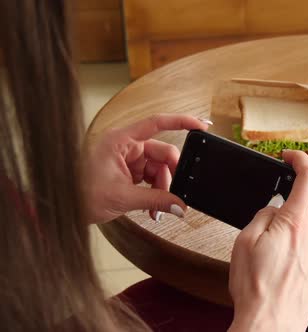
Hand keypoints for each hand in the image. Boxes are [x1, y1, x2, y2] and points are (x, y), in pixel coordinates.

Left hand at [84, 114, 209, 223]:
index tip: (201, 126)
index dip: (181, 122)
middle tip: (175, 195)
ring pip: (158, 168)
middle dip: (170, 175)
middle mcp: (125, 146)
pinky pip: (150, 177)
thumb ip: (156, 200)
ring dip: (162, 188)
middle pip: (161, 153)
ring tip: (158, 209)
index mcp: (120, 140)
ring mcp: (126, 159)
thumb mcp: (124, 197)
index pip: (157, 123)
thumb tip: (180, 206)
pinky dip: (155, 191)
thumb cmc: (80, 195)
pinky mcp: (127, 171)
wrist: (63, 209)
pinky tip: (153, 207)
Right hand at [228, 150, 307, 331]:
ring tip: (272, 240)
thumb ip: (262, 217)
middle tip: (278, 201)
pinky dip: (299, 242)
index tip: (290, 157)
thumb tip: (273, 209)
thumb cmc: (256, 289)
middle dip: (299, 192)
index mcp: (294, 223)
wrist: (271, 324)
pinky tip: (280, 259)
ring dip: (297, 220)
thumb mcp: (245, 243)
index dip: (301, 160)